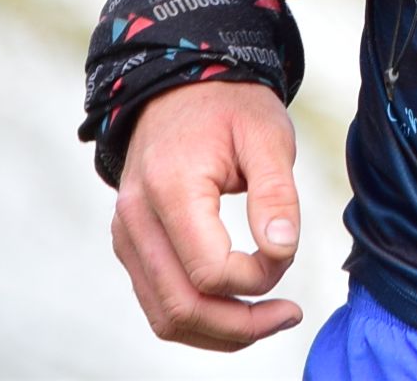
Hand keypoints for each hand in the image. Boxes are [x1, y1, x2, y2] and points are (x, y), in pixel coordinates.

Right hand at [110, 80, 303, 349]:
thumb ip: (276, 192)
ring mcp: (127, 235)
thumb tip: (282, 250)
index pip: (209, 270)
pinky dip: (200, 318)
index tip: (286, 251)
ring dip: (220, 331)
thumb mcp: (267, 134)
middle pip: (181, 306)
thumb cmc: (229, 105)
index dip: (257, 277)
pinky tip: (240, 307)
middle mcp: (136, 218)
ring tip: (269, 317)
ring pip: (165, 317)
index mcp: (170, 187)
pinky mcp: (131, 245)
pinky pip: (159, 303)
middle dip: (241, 325)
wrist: (181, 85)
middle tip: (289, 313)